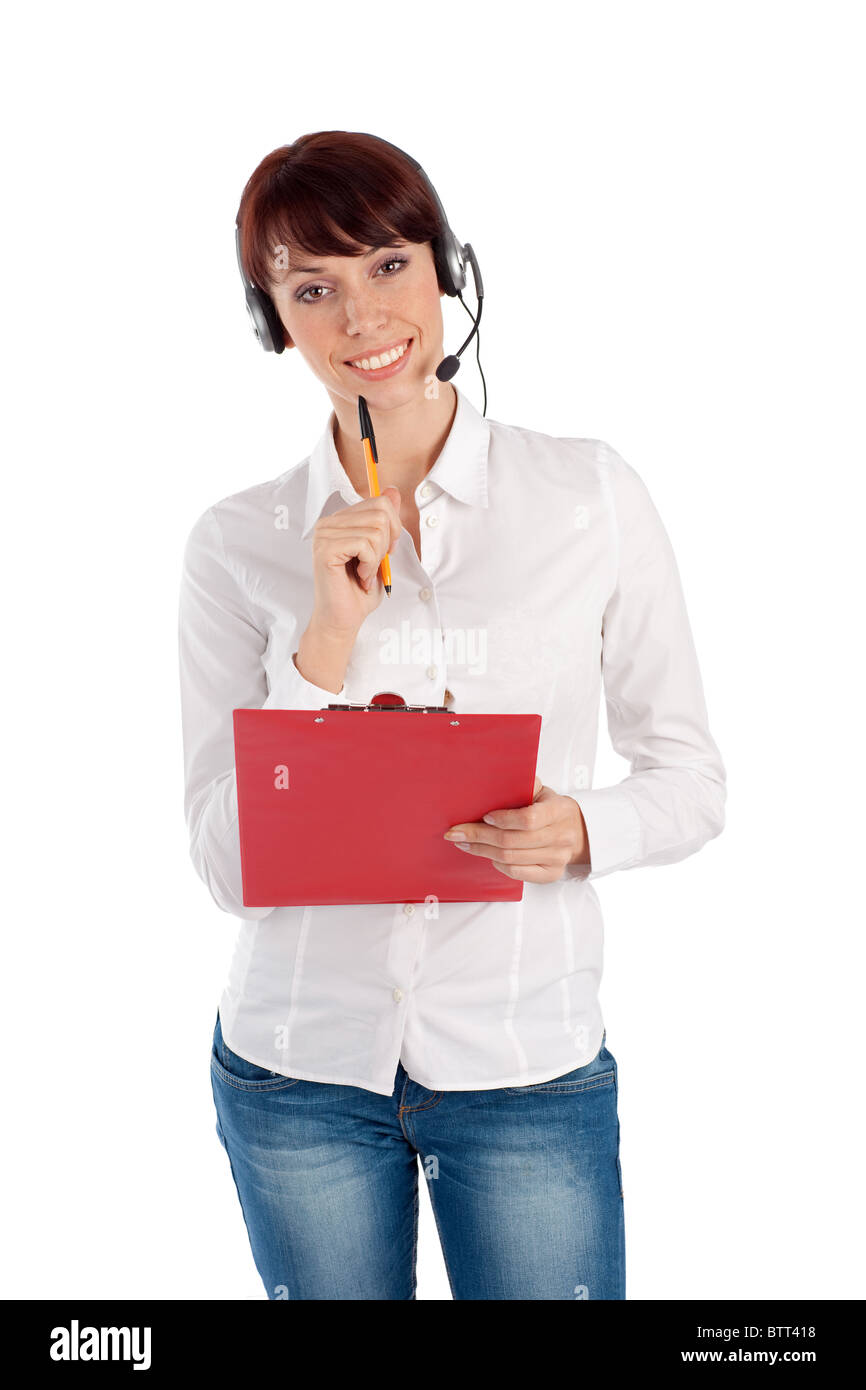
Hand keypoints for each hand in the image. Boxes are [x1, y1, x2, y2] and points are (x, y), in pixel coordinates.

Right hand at [309, 486, 401, 637]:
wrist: (343, 619)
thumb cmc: (359, 590)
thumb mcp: (381, 550)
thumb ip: (385, 520)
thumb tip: (392, 490)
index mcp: (341, 520)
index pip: (379, 502)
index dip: (393, 528)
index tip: (383, 552)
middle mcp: (328, 523)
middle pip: (380, 514)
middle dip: (386, 544)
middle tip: (372, 566)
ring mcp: (324, 534)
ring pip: (375, 530)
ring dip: (376, 558)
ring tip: (363, 573)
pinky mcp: (325, 549)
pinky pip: (365, 544)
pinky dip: (370, 565)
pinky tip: (359, 577)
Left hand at [443, 776, 590, 882]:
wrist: (579, 833)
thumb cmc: (553, 809)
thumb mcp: (545, 792)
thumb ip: (527, 785)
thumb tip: (502, 776)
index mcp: (558, 811)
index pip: (529, 819)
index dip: (504, 819)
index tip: (485, 815)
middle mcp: (560, 837)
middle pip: (512, 841)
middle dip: (479, 836)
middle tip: (456, 832)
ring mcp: (556, 858)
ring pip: (511, 858)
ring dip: (482, 850)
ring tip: (464, 843)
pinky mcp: (550, 874)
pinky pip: (518, 873)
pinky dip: (498, 865)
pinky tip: (487, 855)